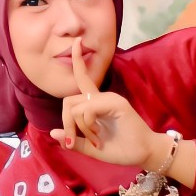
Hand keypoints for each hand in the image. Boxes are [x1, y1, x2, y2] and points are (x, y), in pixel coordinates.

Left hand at [52, 43, 158, 168]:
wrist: (144, 154)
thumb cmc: (120, 149)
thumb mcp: (91, 148)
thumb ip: (73, 141)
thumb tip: (52, 133)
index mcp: (95, 103)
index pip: (82, 78)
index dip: (77, 61)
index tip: (76, 42)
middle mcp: (101, 97)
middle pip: (68, 100)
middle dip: (66, 123)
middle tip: (73, 142)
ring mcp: (109, 98)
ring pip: (76, 107)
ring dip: (79, 128)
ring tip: (95, 140)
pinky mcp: (115, 103)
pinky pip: (87, 110)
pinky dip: (87, 126)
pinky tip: (99, 136)